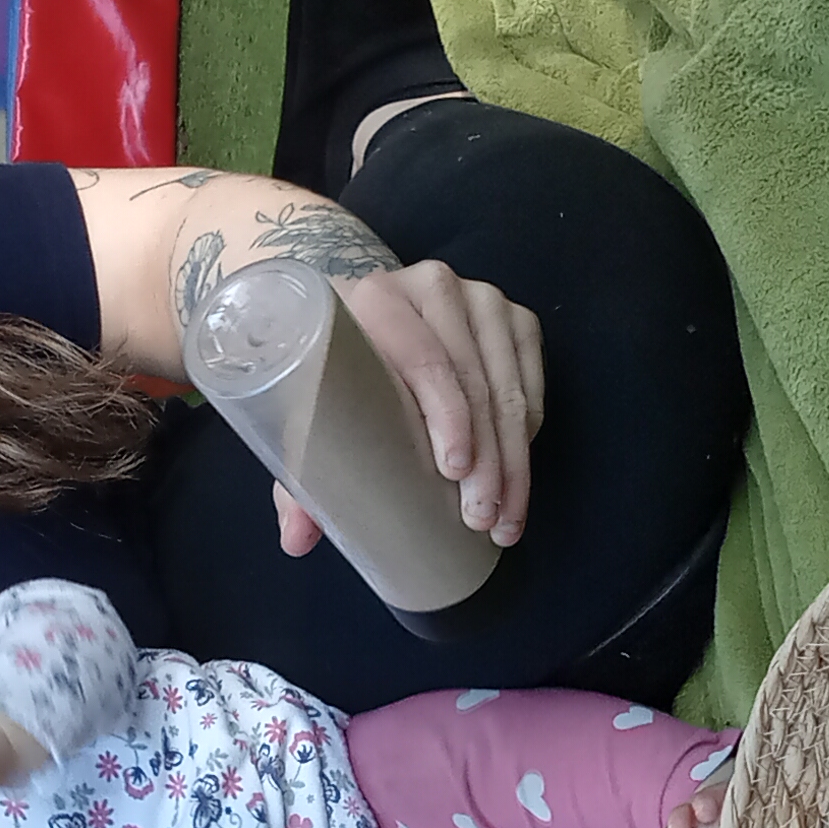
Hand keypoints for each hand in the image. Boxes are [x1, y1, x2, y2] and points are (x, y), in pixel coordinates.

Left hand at [281, 259, 546, 554]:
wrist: (368, 311)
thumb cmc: (336, 368)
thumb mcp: (312, 407)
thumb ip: (298, 469)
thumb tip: (297, 540)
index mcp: (376, 299)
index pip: (424, 358)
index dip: (448, 414)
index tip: (455, 472)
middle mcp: (434, 287)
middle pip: (474, 380)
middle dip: (487, 457)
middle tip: (481, 517)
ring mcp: (481, 299)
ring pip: (510, 388)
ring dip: (513, 459)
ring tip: (503, 515)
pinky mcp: (514, 317)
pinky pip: (531, 384)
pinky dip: (527, 435)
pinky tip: (516, 477)